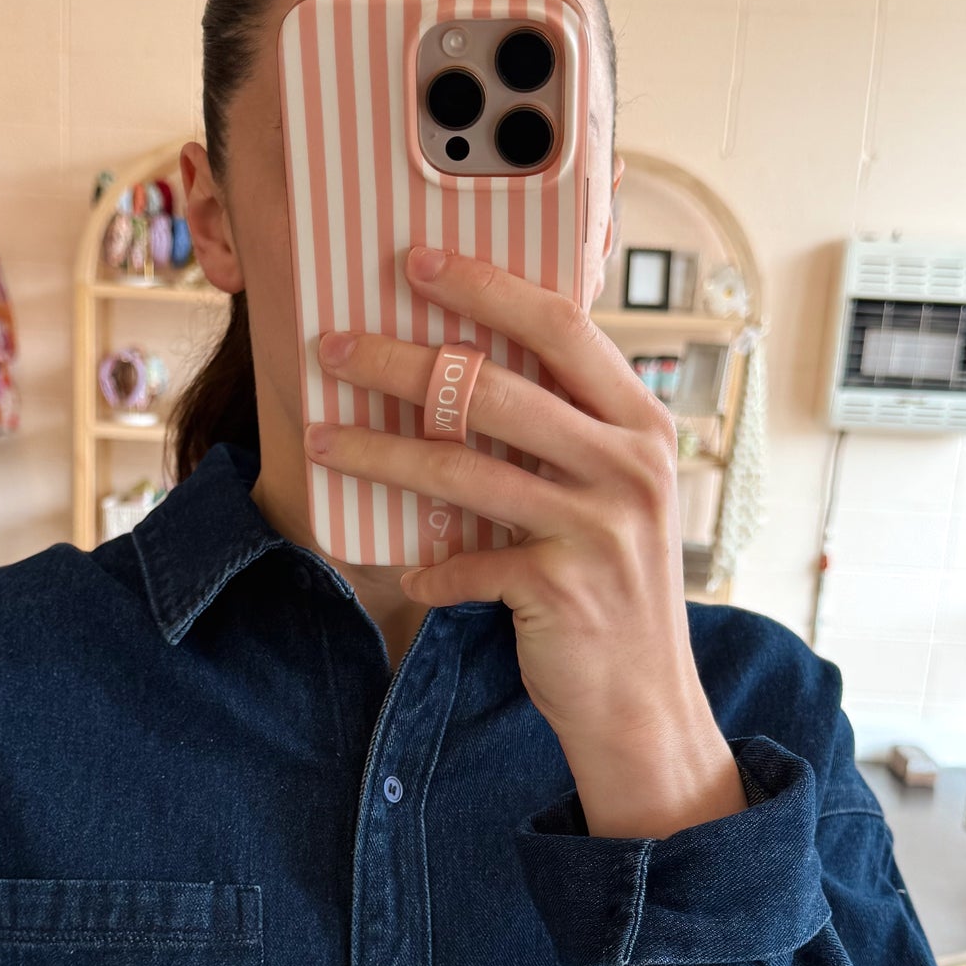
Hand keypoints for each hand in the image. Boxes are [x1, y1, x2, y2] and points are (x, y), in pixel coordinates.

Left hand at [307, 244, 744, 839]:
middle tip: (334, 346)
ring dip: (381, 454)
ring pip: (464, 468)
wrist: (645, 704)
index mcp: (641, 425)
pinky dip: (430, 567)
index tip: (419, 261)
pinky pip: (468, 562)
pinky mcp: (562, 588)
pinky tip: (409, 570)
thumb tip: (464, 371)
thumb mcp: (610, 497)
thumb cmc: (613, 588)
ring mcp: (599, 527)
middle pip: (496, 387)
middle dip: (403, 361)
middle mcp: (629, 466)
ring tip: (320, 442)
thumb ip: (565, 434)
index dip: (488, 286)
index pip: (562, 326)